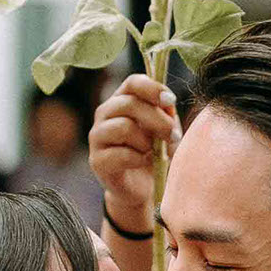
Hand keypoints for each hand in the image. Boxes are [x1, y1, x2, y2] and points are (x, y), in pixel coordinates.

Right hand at [91, 73, 176, 233]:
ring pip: (123, 127)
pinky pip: (120, 154)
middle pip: (129, 104)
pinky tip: (143, 162)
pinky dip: (138, 159)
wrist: (144, 188)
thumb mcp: (166, 129)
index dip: (153, 88)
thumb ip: (166, 113)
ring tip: (153, 152)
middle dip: (157, 120)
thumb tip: (167, 104)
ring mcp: (97, 136)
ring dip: (146, 141)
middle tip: (173, 135)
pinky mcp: (97, 160)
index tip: (171, 101)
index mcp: (123, 99)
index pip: (133, 82)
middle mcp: (105, 113)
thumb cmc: (157, 153)